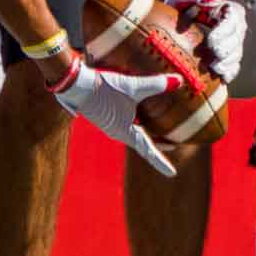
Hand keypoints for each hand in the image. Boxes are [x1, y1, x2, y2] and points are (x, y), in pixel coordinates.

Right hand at [49, 56, 180, 177]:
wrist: (76, 84)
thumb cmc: (104, 89)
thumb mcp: (132, 86)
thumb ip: (155, 84)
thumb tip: (178, 81)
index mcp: (125, 133)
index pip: (148, 151)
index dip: (161, 162)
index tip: (172, 174)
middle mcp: (119, 132)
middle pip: (143, 141)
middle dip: (157, 143)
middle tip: (173, 143)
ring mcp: (111, 124)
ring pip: (134, 130)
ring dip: (147, 129)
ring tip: (160, 126)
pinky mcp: (106, 115)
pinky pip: (126, 122)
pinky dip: (137, 119)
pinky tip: (140, 108)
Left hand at [164, 0, 245, 83]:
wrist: (184, 18)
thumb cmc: (187, 5)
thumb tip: (202, 1)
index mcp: (230, 10)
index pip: (232, 20)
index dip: (224, 32)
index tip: (210, 41)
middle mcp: (237, 27)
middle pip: (237, 40)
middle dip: (226, 49)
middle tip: (214, 55)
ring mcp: (235, 43)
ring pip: (237, 54)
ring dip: (227, 63)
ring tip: (216, 68)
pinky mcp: (231, 57)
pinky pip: (235, 67)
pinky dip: (229, 73)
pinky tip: (222, 78)